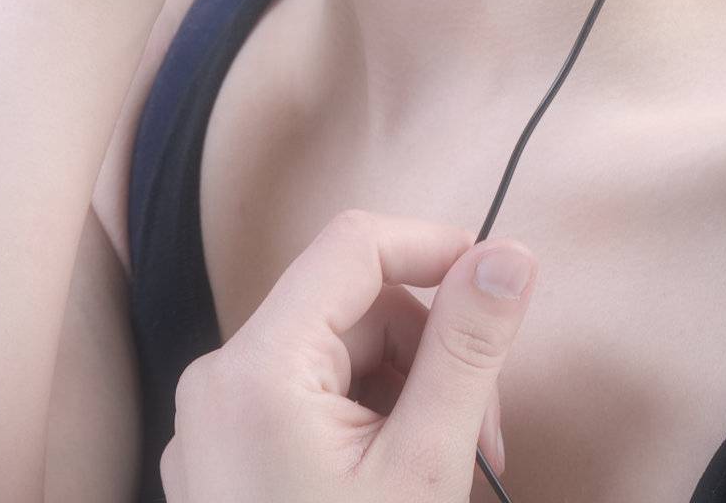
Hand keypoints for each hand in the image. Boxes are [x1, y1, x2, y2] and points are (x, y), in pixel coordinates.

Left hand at [160, 209, 538, 501]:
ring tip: (450, 468)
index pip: (354, 245)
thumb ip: (467, 350)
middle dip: (431, 349)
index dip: (435, 247)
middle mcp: (220, 383)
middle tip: (488, 432)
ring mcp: (217, 427)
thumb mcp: (425, 467)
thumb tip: (509, 255)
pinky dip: (371, 420)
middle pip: (351, 305)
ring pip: (337, 354)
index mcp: (254, 369)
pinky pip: (311, 398)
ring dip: (409, 390)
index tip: (501, 283)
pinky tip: (404, 479)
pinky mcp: (229, 462)